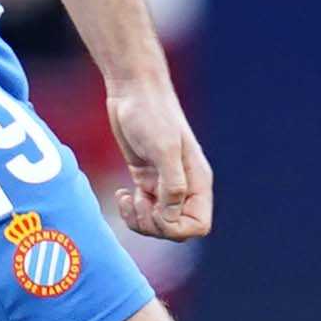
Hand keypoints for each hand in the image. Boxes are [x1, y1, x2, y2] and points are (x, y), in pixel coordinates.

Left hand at [107, 77, 212, 240]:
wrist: (133, 91)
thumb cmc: (152, 114)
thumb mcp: (164, 149)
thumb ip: (172, 184)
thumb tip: (171, 216)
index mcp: (197, 181)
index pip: (198, 225)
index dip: (175, 228)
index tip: (155, 208)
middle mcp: (184, 186)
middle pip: (176, 228)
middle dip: (153, 225)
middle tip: (138, 202)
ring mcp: (165, 183)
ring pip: (158, 223)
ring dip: (139, 220)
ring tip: (128, 198)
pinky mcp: (147, 179)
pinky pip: (144, 210)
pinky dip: (131, 211)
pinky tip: (121, 194)